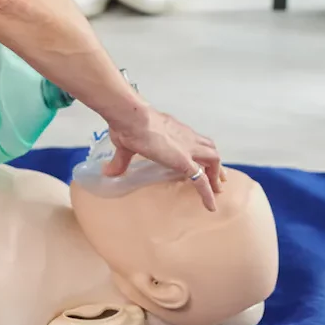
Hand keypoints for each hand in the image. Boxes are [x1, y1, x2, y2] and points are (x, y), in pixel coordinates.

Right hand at [104, 106, 224, 211]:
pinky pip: (203, 180)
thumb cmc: (128, 125)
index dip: (200, 150)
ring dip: (216, 174)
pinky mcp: (185, 161)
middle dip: (215, 163)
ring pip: (214, 159)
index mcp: (174, 130)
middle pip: (209, 148)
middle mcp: (186, 137)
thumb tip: (106, 172)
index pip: (193, 139)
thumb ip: (120, 161)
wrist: (133, 118)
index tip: (202, 162)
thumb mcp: (125, 144)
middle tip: (218, 177)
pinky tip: (210, 205)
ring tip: (216, 190)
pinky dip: (208, 193)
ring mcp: (188, 148)